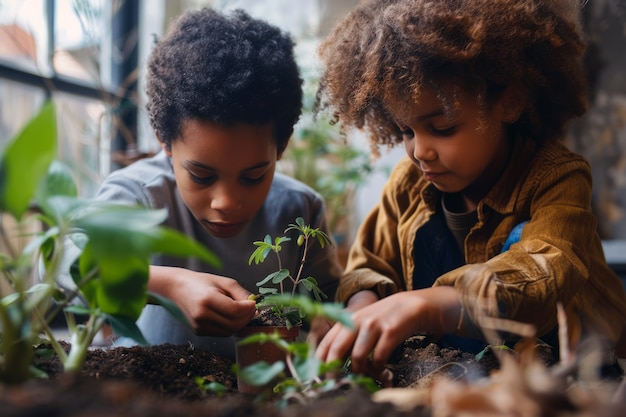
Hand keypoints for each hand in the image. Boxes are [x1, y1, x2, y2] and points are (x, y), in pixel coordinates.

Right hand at [149, 266, 256, 336]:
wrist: (178, 288)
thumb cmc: (202, 282)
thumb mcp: (224, 282)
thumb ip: (240, 293)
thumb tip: (253, 305)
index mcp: (207, 299)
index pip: (235, 310)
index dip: (248, 308)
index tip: (253, 303)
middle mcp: (202, 315)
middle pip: (233, 324)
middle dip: (247, 318)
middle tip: (251, 309)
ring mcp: (199, 325)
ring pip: (229, 331)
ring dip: (240, 323)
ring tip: (242, 312)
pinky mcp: (199, 331)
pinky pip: (221, 333)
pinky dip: (230, 326)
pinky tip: (230, 316)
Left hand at [315, 286, 460, 377]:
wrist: (410, 306)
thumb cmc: (382, 319)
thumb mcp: (361, 323)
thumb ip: (346, 339)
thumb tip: (331, 363)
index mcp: (347, 320)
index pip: (326, 342)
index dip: (319, 361)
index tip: (319, 375)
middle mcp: (357, 321)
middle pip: (337, 349)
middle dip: (333, 370)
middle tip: (335, 383)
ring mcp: (373, 325)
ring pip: (357, 356)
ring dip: (359, 370)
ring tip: (364, 374)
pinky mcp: (390, 331)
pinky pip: (379, 357)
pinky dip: (377, 367)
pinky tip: (380, 368)